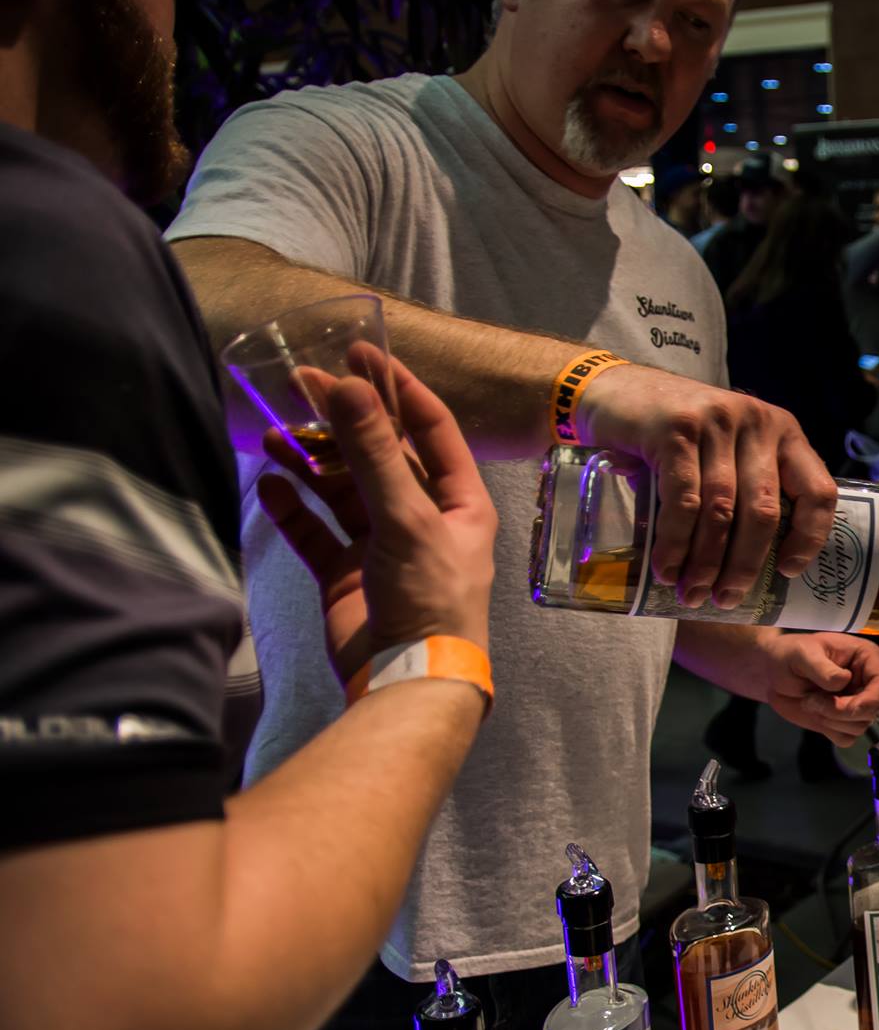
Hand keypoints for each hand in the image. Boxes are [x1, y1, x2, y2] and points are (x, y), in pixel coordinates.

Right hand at [256, 352, 496, 685]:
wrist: (407, 678)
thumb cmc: (428, 597)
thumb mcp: (406, 517)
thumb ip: (375, 452)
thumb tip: (348, 387)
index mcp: (458, 501)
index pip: (430, 428)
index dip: (397, 387)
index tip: (361, 351)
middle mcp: (423, 518)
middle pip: (379, 454)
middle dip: (342, 420)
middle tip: (301, 382)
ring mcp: (382, 547)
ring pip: (342, 490)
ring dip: (311, 462)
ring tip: (273, 434)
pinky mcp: (346, 576)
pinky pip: (315, 532)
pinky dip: (293, 509)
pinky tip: (269, 485)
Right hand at [571, 364, 836, 609]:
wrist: (610, 390)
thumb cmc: (672, 435)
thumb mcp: (722, 453)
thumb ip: (743, 491)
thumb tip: (748, 569)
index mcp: (783, 432)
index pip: (818, 491)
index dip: (810, 538)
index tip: (787, 572)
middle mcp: (757, 423)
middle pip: (764, 511)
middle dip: (745, 566)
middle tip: (724, 599)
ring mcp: (718, 422)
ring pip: (723, 510)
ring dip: (706, 562)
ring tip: (692, 594)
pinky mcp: (677, 429)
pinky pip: (685, 500)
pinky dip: (676, 542)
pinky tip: (667, 567)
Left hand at [761, 633, 878, 746]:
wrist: (774, 673)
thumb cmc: (790, 654)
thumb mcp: (802, 654)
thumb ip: (822, 668)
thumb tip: (843, 681)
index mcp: (866, 659)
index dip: (870, 700)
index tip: (846, 706)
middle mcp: (866, 683)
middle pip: (872, 710)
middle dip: (840, 711)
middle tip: (812, 701)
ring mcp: (856, 703)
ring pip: (859, 727)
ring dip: (831, 721)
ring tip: (810, 703)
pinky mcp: (843, 721)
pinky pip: (846, 738)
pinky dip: (829, 731)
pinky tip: (815, 713)